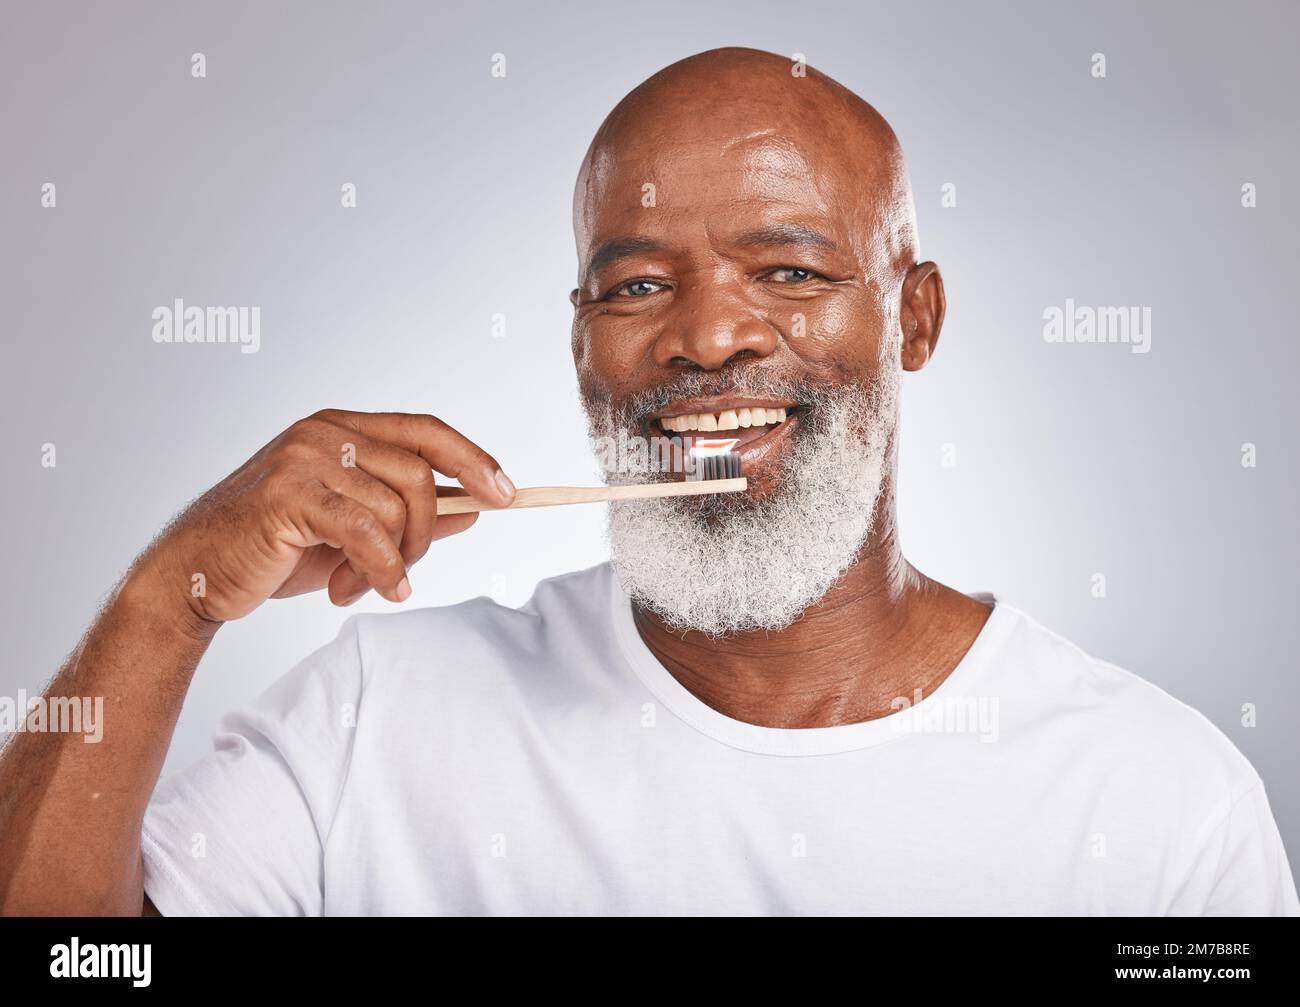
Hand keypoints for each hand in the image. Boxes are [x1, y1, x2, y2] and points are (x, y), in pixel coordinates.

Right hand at [134, 409, 515, 623]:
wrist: (196, 575)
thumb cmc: (275, 549)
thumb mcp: (354, 532)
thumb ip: (409, 516)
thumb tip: (475, 510)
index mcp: (342, 428)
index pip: (425, 431)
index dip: (472, 459)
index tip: (509, 493)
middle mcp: (325, 432)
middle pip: (420, 475)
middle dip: (425, 533)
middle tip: (401, 571)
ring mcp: (304, 459)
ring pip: (395, 508)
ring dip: (392, 561)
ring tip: (357, 585)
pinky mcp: (288, 496)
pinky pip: (366, 533)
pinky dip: (380, 569)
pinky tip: (365, 591)